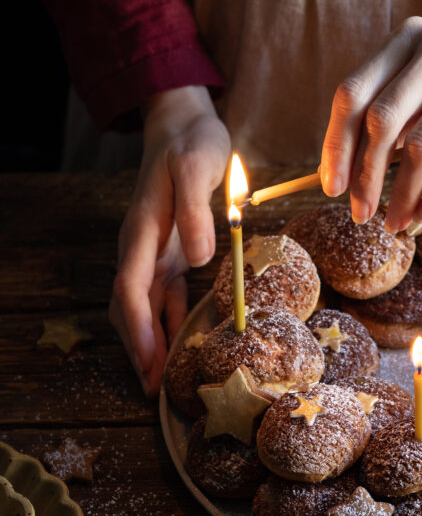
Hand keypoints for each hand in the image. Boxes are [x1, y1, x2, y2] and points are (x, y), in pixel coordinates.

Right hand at [109, 86, 229, 396]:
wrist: (183, 123)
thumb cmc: (192, 142)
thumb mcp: (198, 165)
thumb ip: (194, 208)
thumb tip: (197, 258)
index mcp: (142, 229)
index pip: (130, 288)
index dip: (137, 329)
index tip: (148, 364)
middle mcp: (141, 246)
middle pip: (129, 307)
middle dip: (138, 349)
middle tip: (153, 392)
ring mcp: (153, 250)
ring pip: (144, 306)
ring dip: (152, 341)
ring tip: (163, 381)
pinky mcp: (169, 250)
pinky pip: (163, 294)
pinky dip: (168, 321)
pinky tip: (183, 343)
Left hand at [320, 11, 421, 232]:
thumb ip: (397, 110)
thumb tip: (344, 169)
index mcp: (412, 36)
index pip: (353, 93)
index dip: (335, 144)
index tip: (332, 187)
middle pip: (381, 120)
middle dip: (365, 176)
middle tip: (361, 214)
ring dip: (403, 194)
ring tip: (398, 223)